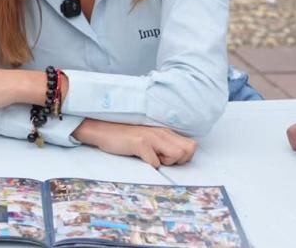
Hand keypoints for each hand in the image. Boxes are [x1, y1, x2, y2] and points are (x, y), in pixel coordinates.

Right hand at [73, 120, 196, 167]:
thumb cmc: (126, 138)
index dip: (184, 157)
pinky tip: (139, 157)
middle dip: (179, 161)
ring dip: (166, 163)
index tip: (168, 158)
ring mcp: (152, 137)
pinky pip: (155, 163)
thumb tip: (178, 158)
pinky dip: (150, 165)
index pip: (192, 145)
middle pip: (189, 150)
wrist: (103, 131)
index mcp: (165, 131)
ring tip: (151, 158)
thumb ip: (164, 145)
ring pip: (177, 155)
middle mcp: (162, 132)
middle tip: (162, 160)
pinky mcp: (141, 143)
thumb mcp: (150, 139)